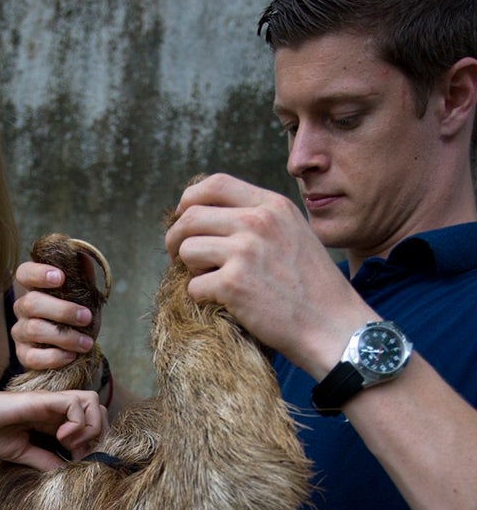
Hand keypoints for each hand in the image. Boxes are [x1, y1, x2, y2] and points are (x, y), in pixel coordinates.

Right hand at [0, 389, 105, 470]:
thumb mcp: (21, 453)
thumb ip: (43, 460)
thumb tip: (65, 473)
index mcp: (51, 419)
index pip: (89, 422)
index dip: (92, 442)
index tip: (78, 460)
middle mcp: (55, 407)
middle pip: (98, 408)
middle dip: (98, 434)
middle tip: (79, 453)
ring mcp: (50, 401)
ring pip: (92, 401)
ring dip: (90, 426)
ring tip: (70, 443)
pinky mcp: (41, 399)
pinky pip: (75, 403)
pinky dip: (76, 423)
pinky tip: (60, 437)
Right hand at [12, 262, 96, 369]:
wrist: (76, 350)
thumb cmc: (77, 318)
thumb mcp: (85, 297)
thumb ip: (83, 278)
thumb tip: (85, 256)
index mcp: (34, 288)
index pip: (24, 273)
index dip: (38, 273)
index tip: (60, 277)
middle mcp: (22, 308)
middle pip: (32, 303)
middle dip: (62, 310)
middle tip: (86, 316)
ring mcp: (20, 332)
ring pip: (33, 330)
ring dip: (64, 336)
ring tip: (86, 342)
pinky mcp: (24, 355)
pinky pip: (32, 357)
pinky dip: (54, 357)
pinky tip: (71, 356)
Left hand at [165, 173, 376, 378]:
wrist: (332, 326)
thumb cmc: (313, 287)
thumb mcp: (294, 233)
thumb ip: (261, 219)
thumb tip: (214, 216)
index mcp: (272, 206)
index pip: (215, 184)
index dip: (190, 200)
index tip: (184, 218)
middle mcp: (258, 222)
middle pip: (191, 216)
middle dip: (176, 237)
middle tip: (177, 256)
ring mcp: (245, 252)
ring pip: (187, 250)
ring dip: (189, 268)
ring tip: (208, 280)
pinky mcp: (233, 285)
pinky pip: (194, 286)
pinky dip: (200, 297)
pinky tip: (221, 303)